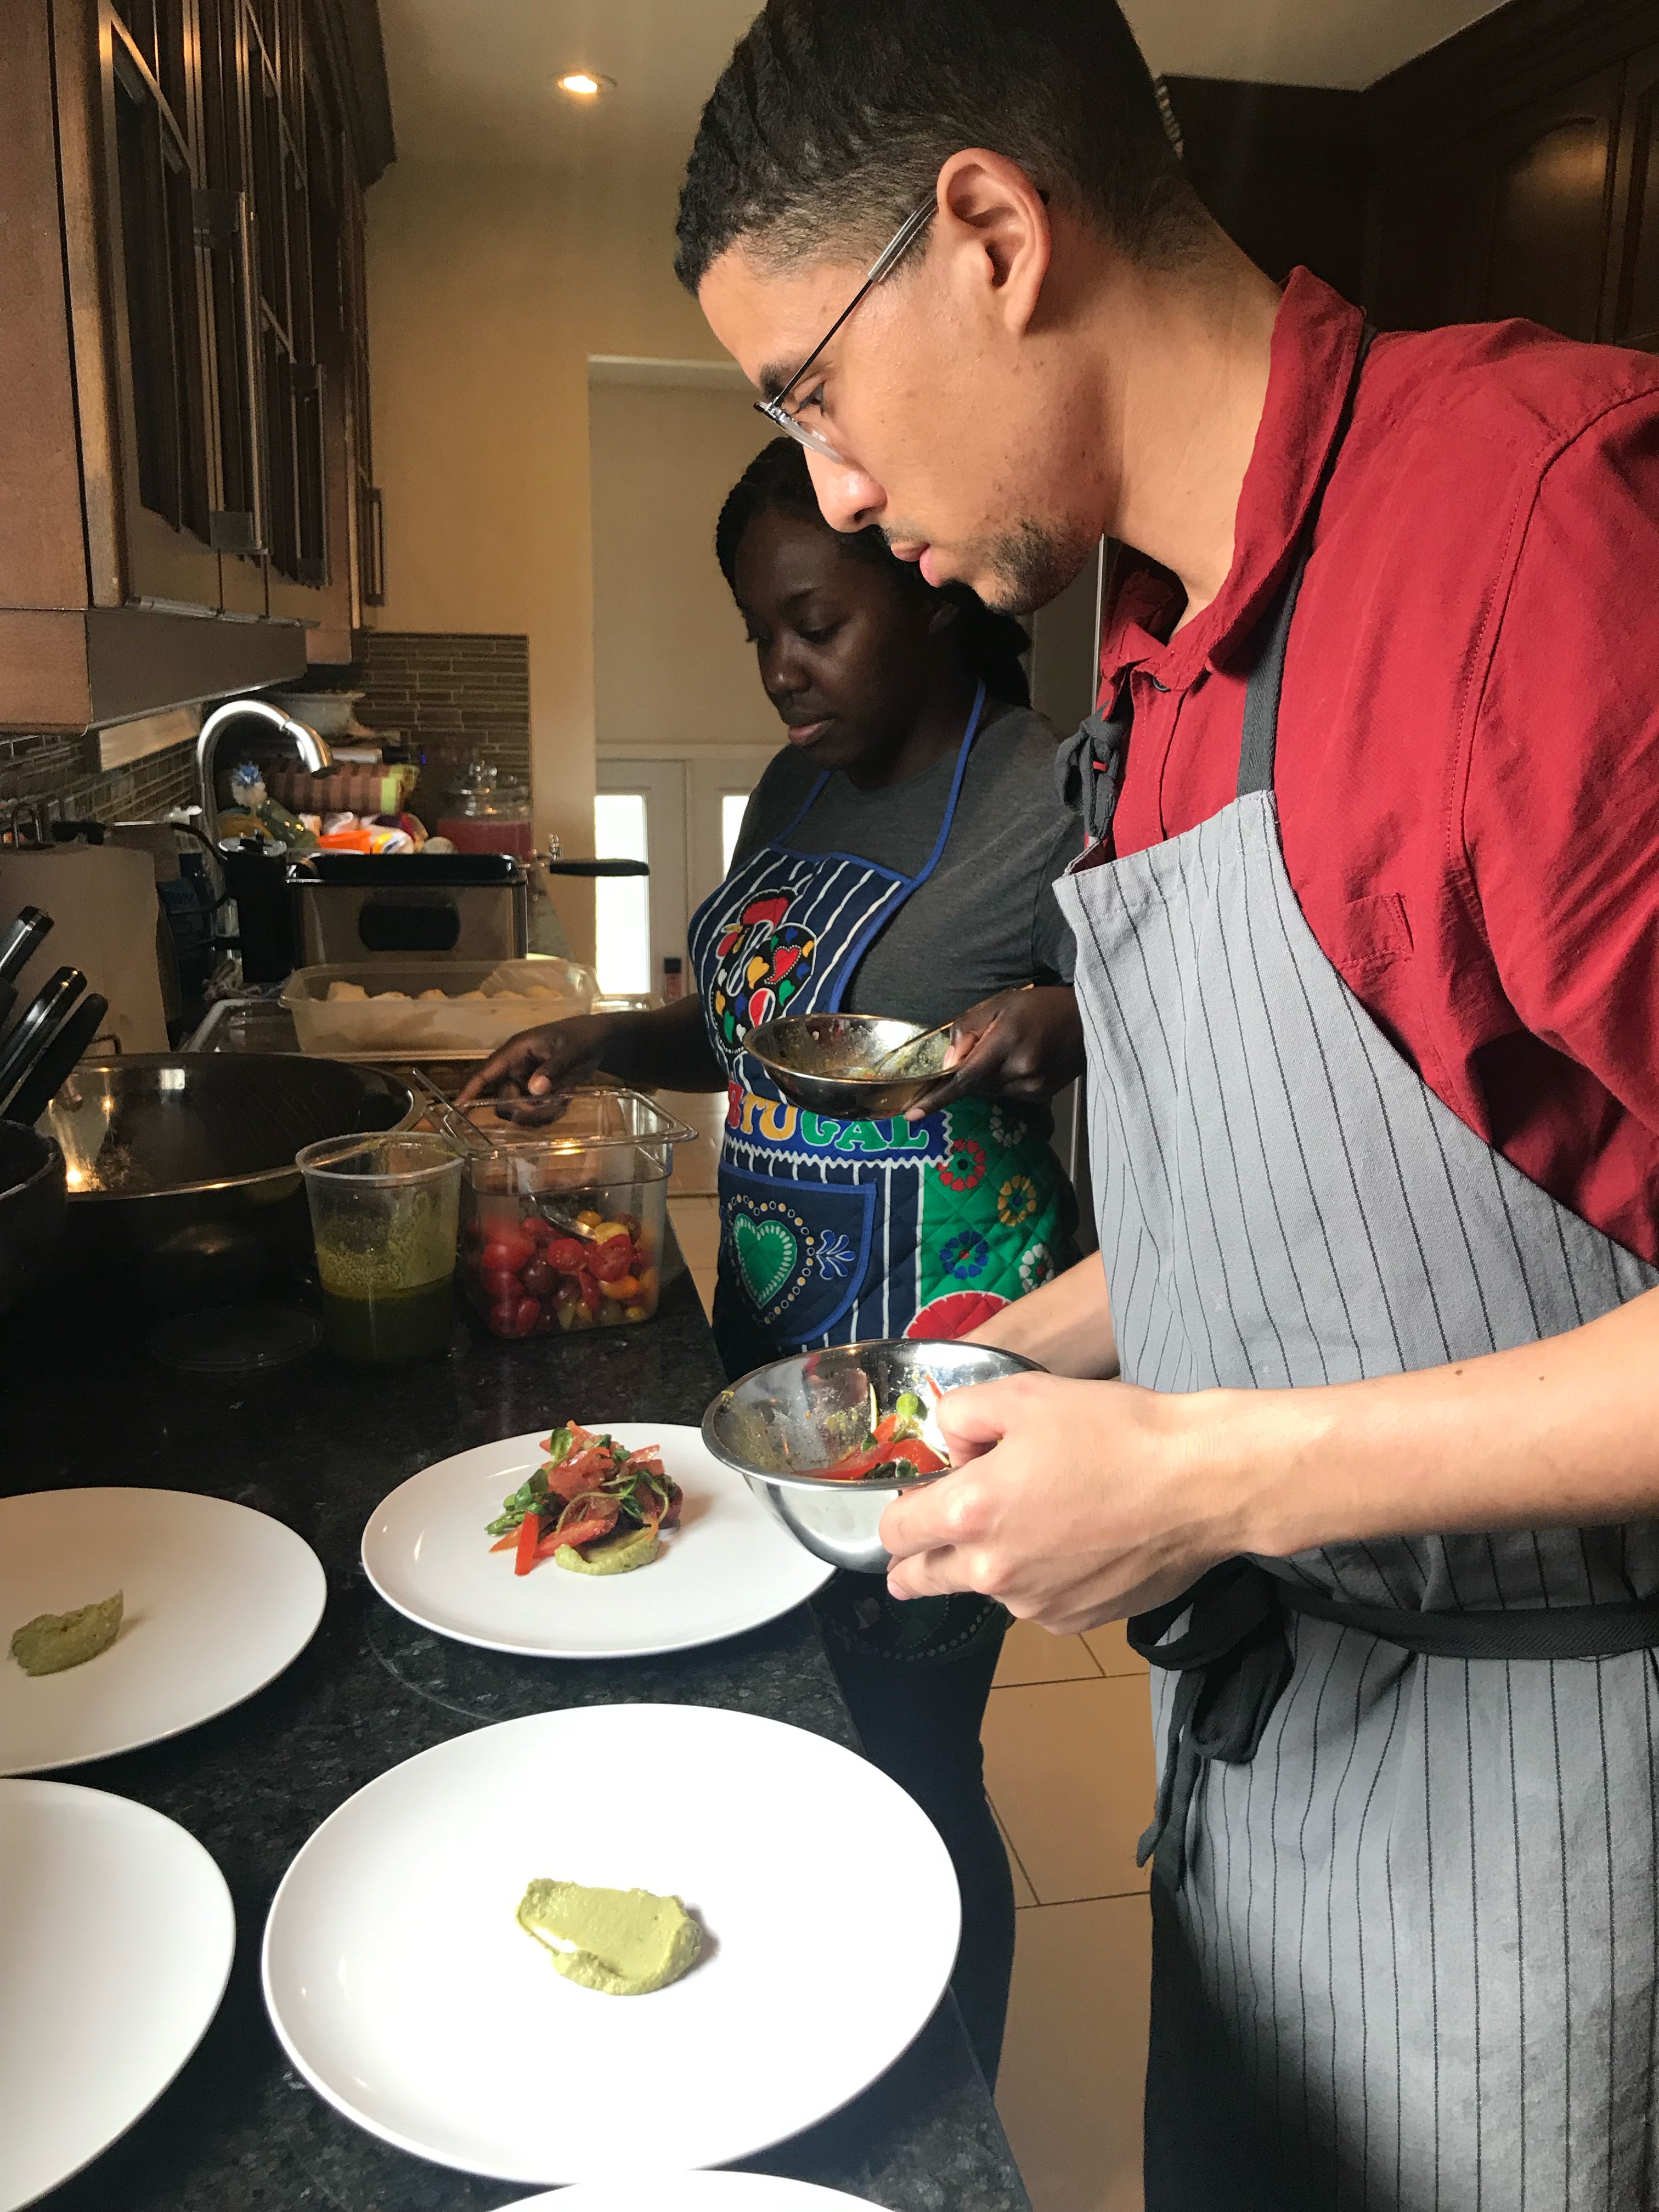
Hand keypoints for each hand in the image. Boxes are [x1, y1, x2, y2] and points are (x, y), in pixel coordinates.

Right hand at [454, 1012, 616, 1122]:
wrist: (601, 1040)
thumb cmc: (583, 1037)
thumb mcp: (571, 1050)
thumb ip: (554, 1068)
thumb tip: (534, 1090)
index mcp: (516, 1051)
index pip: (486, 1072)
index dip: (471, 1090)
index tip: (459, 1109)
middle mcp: (516, 1069)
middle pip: (503, 1100)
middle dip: (524, 1110)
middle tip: (550, 1107)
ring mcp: (526, 1082)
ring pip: (519, 1110)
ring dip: (540, 1113)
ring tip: (564, 1101)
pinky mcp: (539, 1092)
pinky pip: (535, 1112)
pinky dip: (550, 1112)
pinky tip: (566, 1100)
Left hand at [878, 1371, 1250, 1631]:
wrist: (1201, 1483)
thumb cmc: (1115, 1432)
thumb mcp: (1022, 1395)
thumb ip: (962, 1416)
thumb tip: (951, 1447)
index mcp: (968, 1514)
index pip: (893, 1534)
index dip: (899, 1512)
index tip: (916, 1501)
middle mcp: (992, 1573)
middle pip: (923, 1579)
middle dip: (918, 1560)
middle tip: (931, 1540)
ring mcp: (1035, 1606)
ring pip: (987, 1588)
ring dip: (993, 1562)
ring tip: (1042, 1516)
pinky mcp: (1076, 1622)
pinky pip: (1037, 1602)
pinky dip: (1041, 1578)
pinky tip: (1076, 1542)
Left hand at [904, 984, 1083, 1119]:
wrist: (1088, 1020)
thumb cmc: (1040, 1006)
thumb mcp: (999, 1004)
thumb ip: (968, 1031)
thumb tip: (947, 1063)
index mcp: (1006, 1042)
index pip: (964, 1078)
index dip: (936, 1099)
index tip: (912, 1116)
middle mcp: (1020, 1070)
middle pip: (975, 1086)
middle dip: (969, 1073)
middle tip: (985, 1048)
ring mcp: (1033, 1087)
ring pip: (991, 1092)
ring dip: (988, 1077)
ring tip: (1010, 1050)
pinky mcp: (1042, 1096)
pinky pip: (1009, 1094)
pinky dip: (1005, 1081)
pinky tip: (1022, 1061)